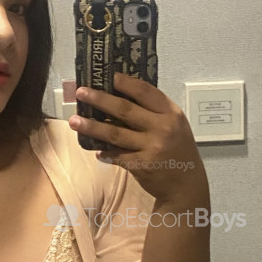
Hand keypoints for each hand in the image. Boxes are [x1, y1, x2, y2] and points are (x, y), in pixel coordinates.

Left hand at [68, 72, 208, 205]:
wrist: (187, 185)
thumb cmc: (179, 151)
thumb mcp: (175, 125)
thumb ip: (154, 112)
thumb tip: (119, 96)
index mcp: (171, 113)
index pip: (145, 91)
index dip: (124, 82)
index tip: (107, 76)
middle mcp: (162, 128)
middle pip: (125, 109)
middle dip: (100, 99)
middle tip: (81, 93)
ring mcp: (152, 147)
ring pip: (115, 134)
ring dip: (92, 127)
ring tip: (74, 121)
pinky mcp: (142, 166)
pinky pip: (117, 156)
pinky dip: (105, 153)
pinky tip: (95, 150)